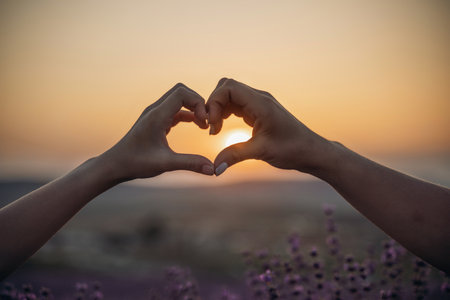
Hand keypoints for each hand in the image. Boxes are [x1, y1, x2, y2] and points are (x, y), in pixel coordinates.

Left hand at [100, 83, 214, 181]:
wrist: (115, 165)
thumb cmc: (135, 163)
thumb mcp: (165, 164)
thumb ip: (190, 164)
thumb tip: (213, 170)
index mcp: (156, 115)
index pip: (182, 93)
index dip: (198, 103)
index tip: (205, 122)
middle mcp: (155, 110)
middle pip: (181, 91)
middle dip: (198, 102)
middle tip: (206, 121)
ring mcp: (154, 114)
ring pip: (178, 99)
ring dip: (193, 108)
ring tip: (204, 125)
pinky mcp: (155, 120)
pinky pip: (175, 109)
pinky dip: (188, 114)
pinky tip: (196, 126)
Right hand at [207, 78, 332, 175]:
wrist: (311, 152)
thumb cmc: (292, 150)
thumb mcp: (262, 152)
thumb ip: (235, 156)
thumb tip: (214, 168)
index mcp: (261, 103)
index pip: (228, 88)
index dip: (214, 102)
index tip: (213, 125)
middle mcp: (260, 98)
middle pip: (226, 87)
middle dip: (214, 104)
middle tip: (212, 127)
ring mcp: (259, 103)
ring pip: (230, 95)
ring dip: (219, 109)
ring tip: (216, 130)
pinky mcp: (258, 111)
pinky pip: (236, 104)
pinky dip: (225, 113)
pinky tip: (223, 129)